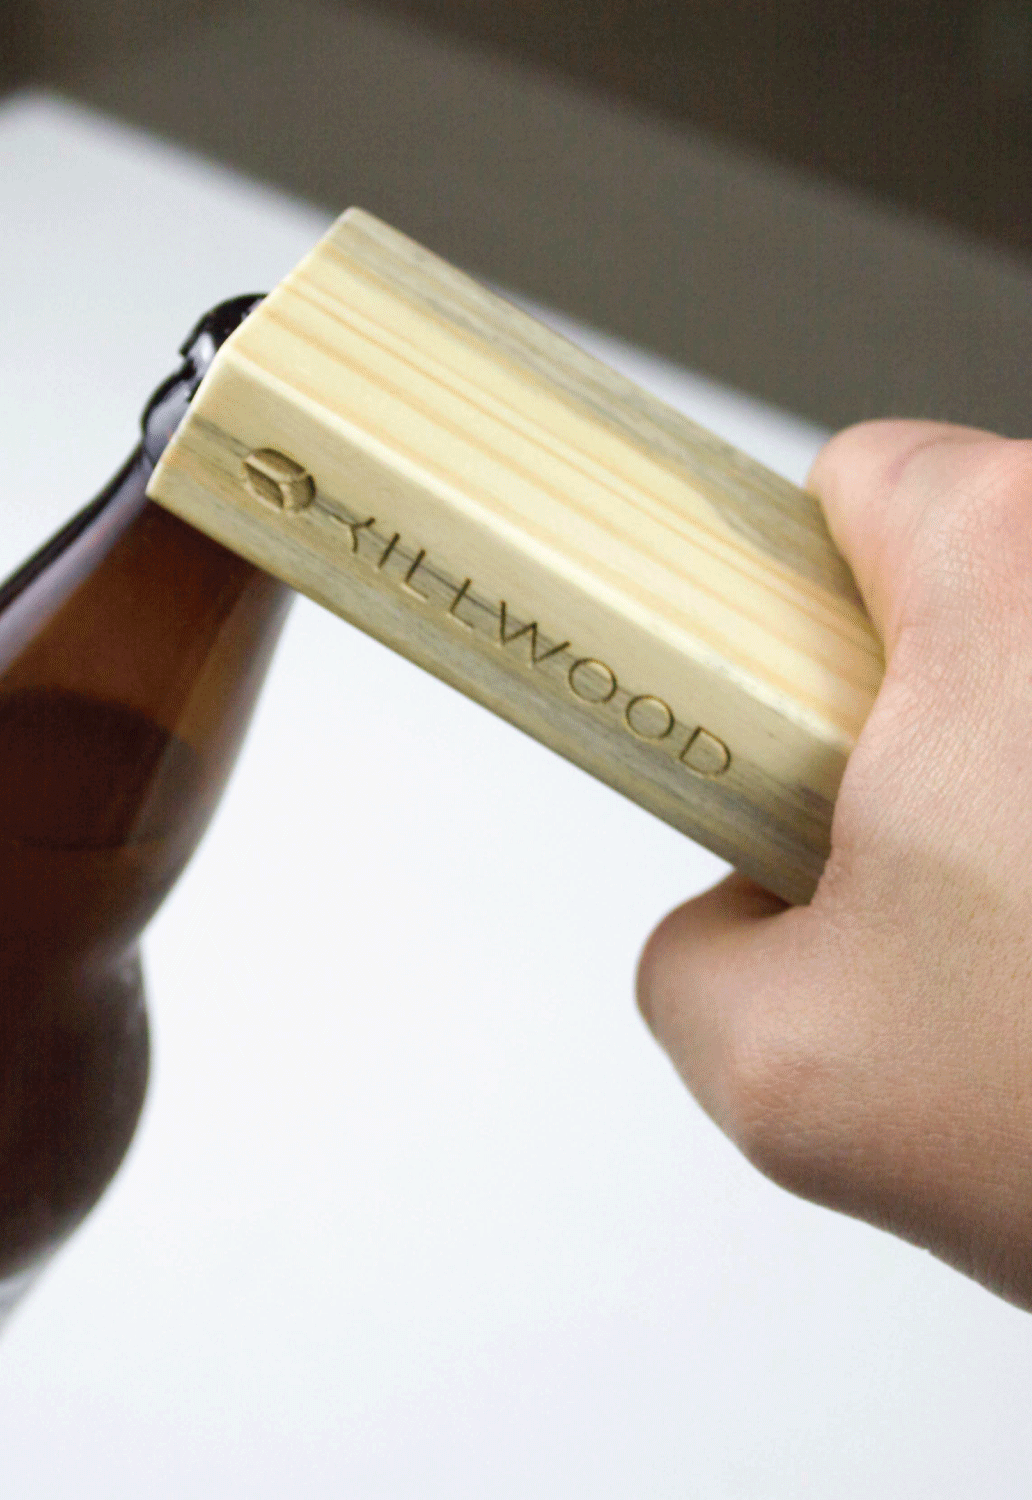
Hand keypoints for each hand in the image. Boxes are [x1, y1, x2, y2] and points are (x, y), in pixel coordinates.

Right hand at [639, 420, 1031, 1308]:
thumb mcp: (778, 1067)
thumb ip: (687, 959)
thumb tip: (747, 920)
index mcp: (1015, 580)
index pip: (864, 481)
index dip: (800, 595)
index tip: (794, 703)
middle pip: (984, 572)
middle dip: (925, 705)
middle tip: (927, 855)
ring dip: (1027, 772)